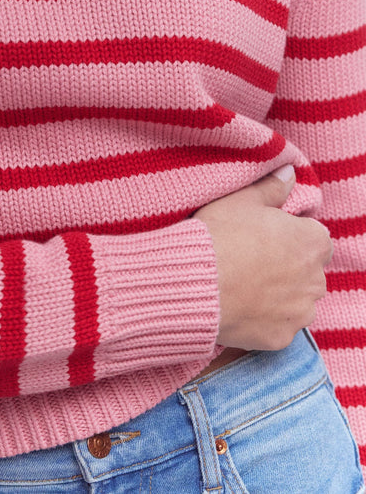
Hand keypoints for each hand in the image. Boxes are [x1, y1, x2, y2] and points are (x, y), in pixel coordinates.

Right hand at [194, 166, 332, 350]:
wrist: (193, 282)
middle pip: (308, 272)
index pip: (315, 239)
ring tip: (243, 285)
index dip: (290, 238)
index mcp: (312, 241)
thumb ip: (271, 187)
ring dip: (279, 295)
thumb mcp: (240, 200)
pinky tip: (239, 306)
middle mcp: (316, 279)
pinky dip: (263, 319)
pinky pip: (277, 326)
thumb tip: (289, 172)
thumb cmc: (218, 236)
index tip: (266, 238)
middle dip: (288, 268)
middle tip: (251, 260)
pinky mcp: (282, 337)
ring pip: (296, 302)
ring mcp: (300, 312)